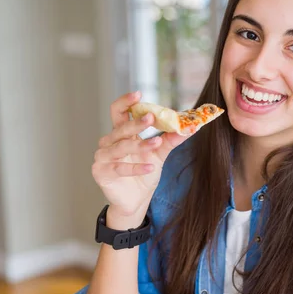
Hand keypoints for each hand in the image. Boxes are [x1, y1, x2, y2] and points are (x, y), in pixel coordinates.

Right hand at [92, 91, 191, 226]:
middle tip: (151, 118)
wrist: (136, 200)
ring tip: (155, 143)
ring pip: (120, 147)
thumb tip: (190, 127)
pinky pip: (119, 168)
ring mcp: (103, 157)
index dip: (126, 102)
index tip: (139, 94)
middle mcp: (109, 142)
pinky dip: (135, 168)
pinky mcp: (102, 173)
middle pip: (120, 128)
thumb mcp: (159, 154)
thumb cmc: (145, 172)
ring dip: (139, 145)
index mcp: (121, 133)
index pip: (119, 111)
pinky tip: (150, 167)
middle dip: (136, 123)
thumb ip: (170, 140)